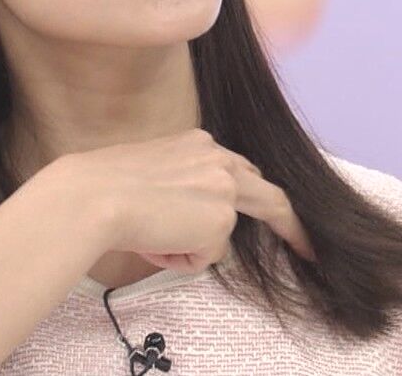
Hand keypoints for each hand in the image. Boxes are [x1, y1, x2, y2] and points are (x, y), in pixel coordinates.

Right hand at [60, 128, 315, 273]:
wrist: (93, 197)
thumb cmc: (102, 188)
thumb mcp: (150, 175)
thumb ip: (181, 188)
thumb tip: (187, 221)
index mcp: (197, 143)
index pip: (238, 169)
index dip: (257, 192)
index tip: (278, 210)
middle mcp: (217, 157)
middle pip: (263, 192)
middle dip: (288, 222)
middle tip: (309, 249)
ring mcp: (223, 186)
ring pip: (219, 233)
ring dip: (188, 245)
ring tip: (151, 235)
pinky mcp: (221, 218)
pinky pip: (205, 256)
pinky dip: (181, 258)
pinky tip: (157, 241)